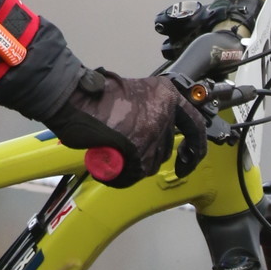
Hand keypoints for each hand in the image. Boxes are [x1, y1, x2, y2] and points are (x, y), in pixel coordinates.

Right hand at [48, 69, 207, 182]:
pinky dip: (122, 176)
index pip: (195, 124)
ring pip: (151, 163)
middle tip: (127, 149)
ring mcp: (153, 132)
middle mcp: (164, 112)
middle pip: (165, 147)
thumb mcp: (133, 94)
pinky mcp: (139, 150)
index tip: (191, 156)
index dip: (195, 145)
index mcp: (166, 94)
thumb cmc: (95, 95)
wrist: (74, 97)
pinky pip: (135, 174)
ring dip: (133, 164)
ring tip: (113, 152)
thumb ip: (150, 110)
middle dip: (148, 153)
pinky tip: (110, 165)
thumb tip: (152, 133)